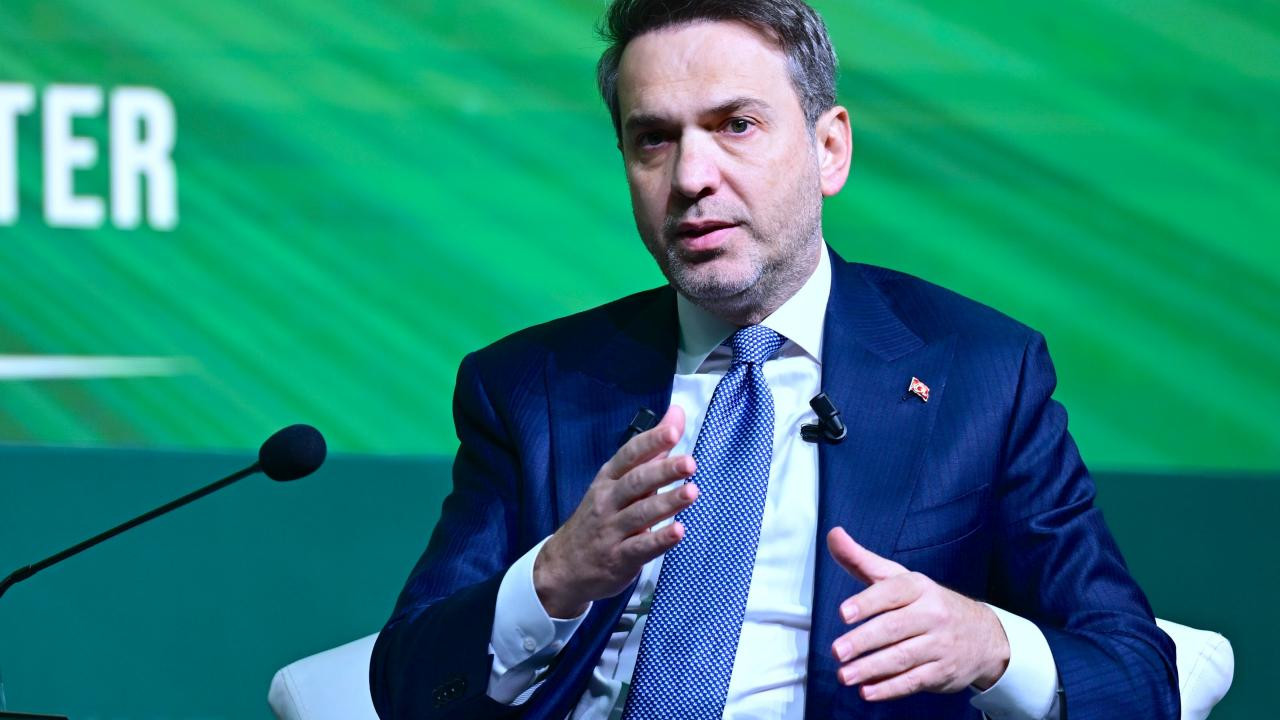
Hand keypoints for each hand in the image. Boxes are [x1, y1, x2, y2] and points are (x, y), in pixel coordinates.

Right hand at [533, 406, 696, 617]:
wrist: (562, 568)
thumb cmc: (598, 518)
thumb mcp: (617, 483)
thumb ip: (651, 452)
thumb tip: (676, 416)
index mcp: (608, 479)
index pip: (629, 455)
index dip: (651, 442)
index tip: (673, 431)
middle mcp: (608, 501)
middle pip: (636, 482)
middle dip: (663, 471)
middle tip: (689, 462)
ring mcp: (611, 531)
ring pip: (640, 513)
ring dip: (667, 502)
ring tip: (691, 492)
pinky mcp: (618, 559)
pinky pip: (640, 549)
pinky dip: (659, 540)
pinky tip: (678, 531)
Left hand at [826, 527, 1009, 700]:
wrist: (984, 635)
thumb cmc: (929, 603)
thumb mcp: (899, 578)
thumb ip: (862, 560)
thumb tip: (834, 535)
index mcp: (918, 587)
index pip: (892, 592)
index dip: (867, 602)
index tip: (843, 613)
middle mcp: (932, 614)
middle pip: (894, 627)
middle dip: (863, 641)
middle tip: (837, 651)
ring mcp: (939, 645)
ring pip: (902, 657)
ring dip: (871, 668)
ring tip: (845, 675)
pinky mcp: (942, 672)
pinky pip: (914, 680)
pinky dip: (890, 688)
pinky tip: (868, 691)